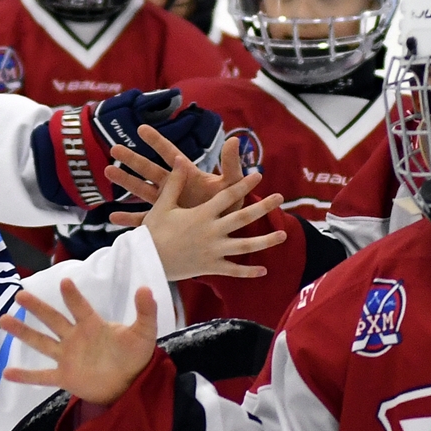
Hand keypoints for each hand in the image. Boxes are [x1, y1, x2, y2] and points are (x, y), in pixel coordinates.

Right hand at [0, 281, 158, 405]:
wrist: (132, 384)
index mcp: (93, 325)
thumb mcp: (144, 333)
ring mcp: (68, 357)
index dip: (73, 297)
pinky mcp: (65, 377)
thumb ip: (146, 312)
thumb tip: (147, 288)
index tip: (64, 281)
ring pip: (41, 342)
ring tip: (3, 320)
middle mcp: (75, 338)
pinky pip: (42, 376)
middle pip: (53, 319)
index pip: (80, 309)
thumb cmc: (136, 355)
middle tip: (20, 294)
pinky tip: (6, 373)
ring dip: (23, 332)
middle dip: (37, 308)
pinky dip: (25, 376)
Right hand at [107, 124, 247, 222]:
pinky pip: (144, 220)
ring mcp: (167, 204)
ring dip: (125, 182)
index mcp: (188, 174)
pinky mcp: (164, 222)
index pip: (170, 154)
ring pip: (142, 191)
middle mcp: (174, 187)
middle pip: (149, 170)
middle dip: (132, 160)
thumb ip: (231, 164)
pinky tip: (113, 218)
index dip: (157, 141)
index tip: (141, 129)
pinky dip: (129, 219)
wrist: (225, 231)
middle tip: (114, 149)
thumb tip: (236, 140)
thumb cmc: (230, 204)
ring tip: (108, 171)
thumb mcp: (231, 185)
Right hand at [142, 159, 286, 280]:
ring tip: (284, 235)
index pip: (228, 196)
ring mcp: (214, 251)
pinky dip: (248, 271)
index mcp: (202, 214)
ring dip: (266, 241)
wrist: (146, 261)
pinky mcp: (211, 267)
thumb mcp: (163, 205)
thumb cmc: (153, 231)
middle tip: (280, 197)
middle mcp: (212, 232)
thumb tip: (180, 159)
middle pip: (243, 218)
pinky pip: (233, 270)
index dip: (244, 185)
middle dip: (263, 207)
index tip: (258, 175)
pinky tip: (264, 270)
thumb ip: (175, 182)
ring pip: (246, 246)